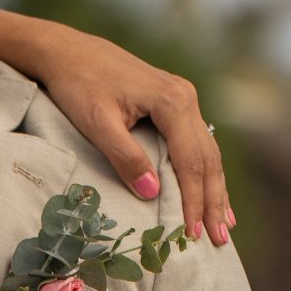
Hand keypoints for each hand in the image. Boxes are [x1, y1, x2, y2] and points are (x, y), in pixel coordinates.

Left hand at [41, 32, 233, 245]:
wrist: (68, 52)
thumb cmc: (78, 86)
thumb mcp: (97, 124)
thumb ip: (125, 157)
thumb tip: (153, 194)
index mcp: (172, 102)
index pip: (191, 162)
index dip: (194, 200)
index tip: (194, 233)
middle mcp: (185, 96)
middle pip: (207, 158)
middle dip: (213, 201)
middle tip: (218, 239)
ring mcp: (183, 96)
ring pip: (207, 150)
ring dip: (214, 189)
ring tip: (223, 224)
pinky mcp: (174, 100)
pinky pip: (196, 141)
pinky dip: (204, 170)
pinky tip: (209, 190)